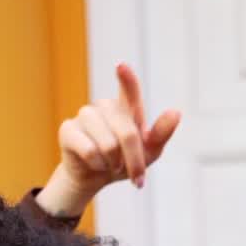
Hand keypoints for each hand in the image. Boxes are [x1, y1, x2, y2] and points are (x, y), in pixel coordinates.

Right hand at [38, 63, 180, 216]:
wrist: (96, 178)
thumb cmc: (125, 162)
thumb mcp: (149, 152)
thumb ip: (161, 133)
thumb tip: (176, 112)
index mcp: (126, 108)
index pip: (129, 91)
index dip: (127, 80)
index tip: (121, 67)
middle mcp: (104, 106)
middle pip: (127, 134)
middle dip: (135, 161)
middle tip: (137, 178)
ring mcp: (85, 115)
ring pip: (108, 145)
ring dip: (113, 164)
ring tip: (110, 164)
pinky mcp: (68, 129)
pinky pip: (89, 151)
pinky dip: (97, 165)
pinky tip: (94, 163)